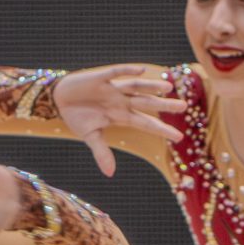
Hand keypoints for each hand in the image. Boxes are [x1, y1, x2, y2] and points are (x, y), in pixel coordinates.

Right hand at [50, 64, 184, 175]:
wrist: (58, 99)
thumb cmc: (77, 116)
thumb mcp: (90, 136)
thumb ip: (101, 152)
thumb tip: (110, 174)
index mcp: (121, 115)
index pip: (146, 123)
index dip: (162, 129)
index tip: (179, 137)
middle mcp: (121, 101)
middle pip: (146, 103)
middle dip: (164, 105)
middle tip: (185, 106)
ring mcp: (112, 88)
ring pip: (136, 87)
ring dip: (151, 86)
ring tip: (168, 87)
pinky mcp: (100, 77)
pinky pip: (115, 73)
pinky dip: (127, 71)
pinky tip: (141, 70)